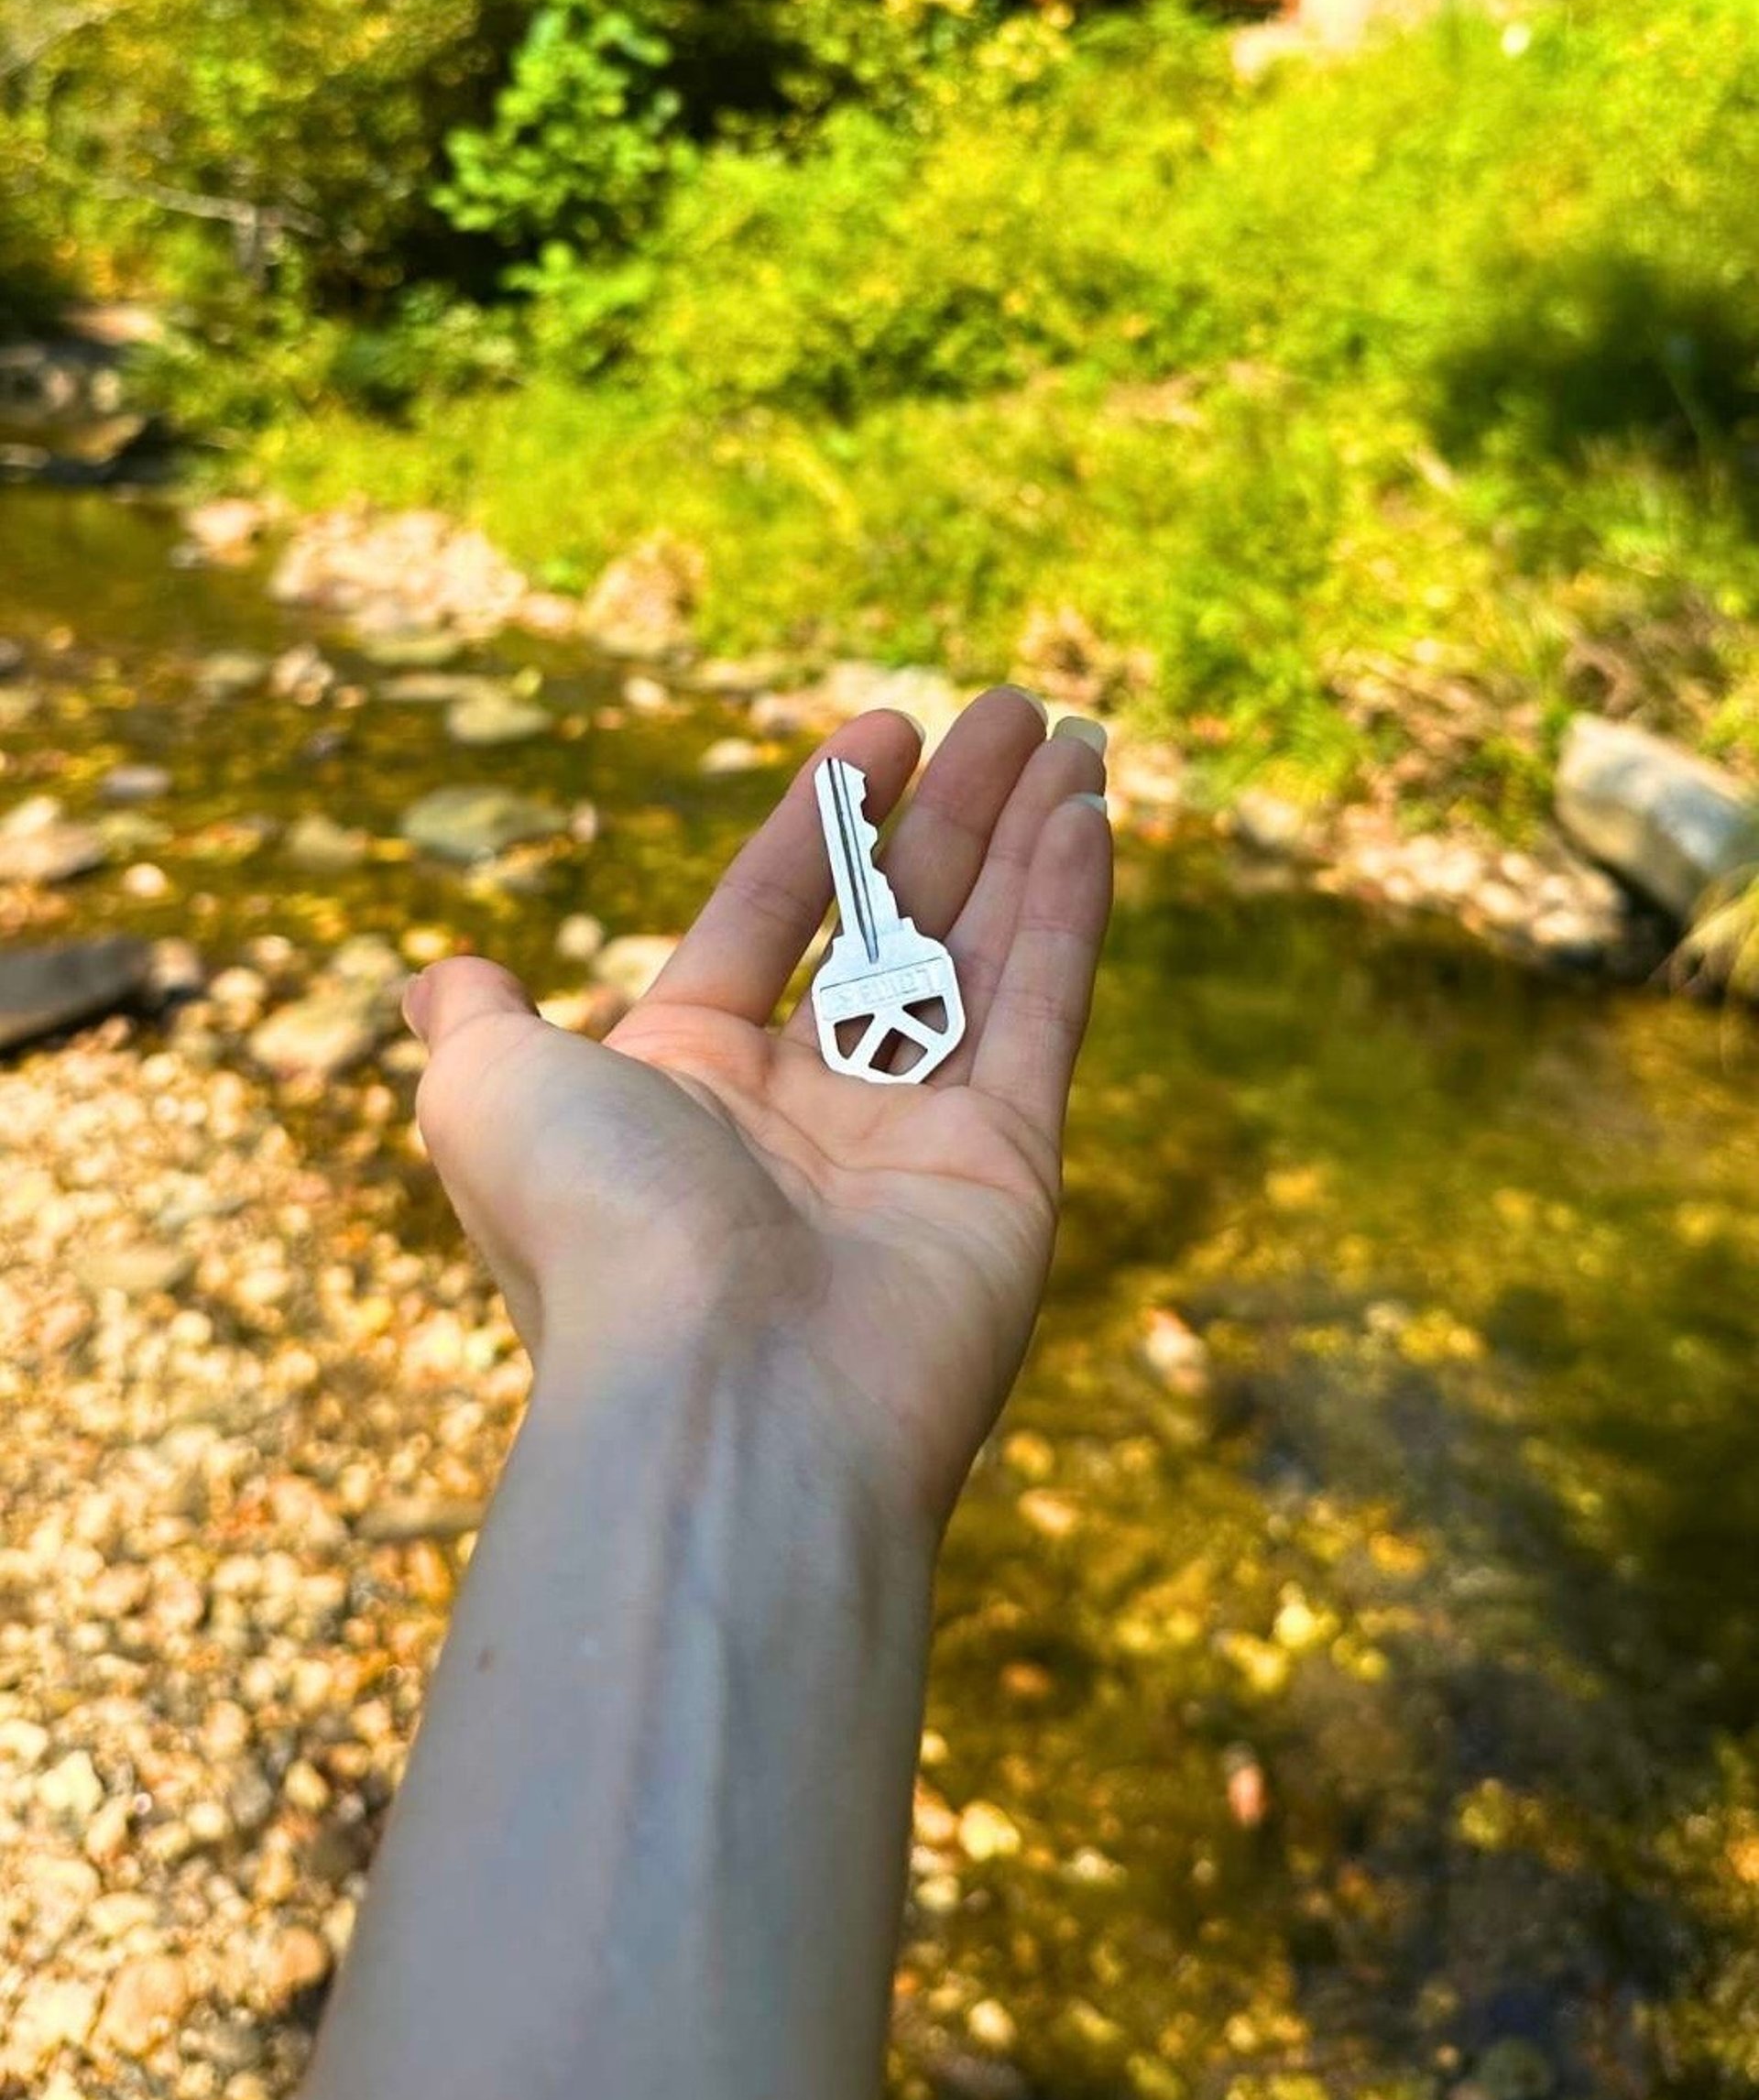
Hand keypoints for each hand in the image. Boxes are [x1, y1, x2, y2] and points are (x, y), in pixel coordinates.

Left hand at [404, 689, 1110, 1524]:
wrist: (723, 1390)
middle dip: (951, 813)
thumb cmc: (598, 1229)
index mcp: (685, 1085)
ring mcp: (913, 1143)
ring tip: (1071, 731)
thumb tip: (438, 980)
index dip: (820, 822)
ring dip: (1025, 840)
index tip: (884, 729)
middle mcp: (803, 1113)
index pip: (763, 918)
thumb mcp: (488, 1097)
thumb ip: (480, 1025)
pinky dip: (1068, 915)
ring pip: (980, 957)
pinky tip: (1089, 817)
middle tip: (1010, 709)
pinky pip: (1041, 1015)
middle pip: (890, 925)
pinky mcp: (1006, 1172)